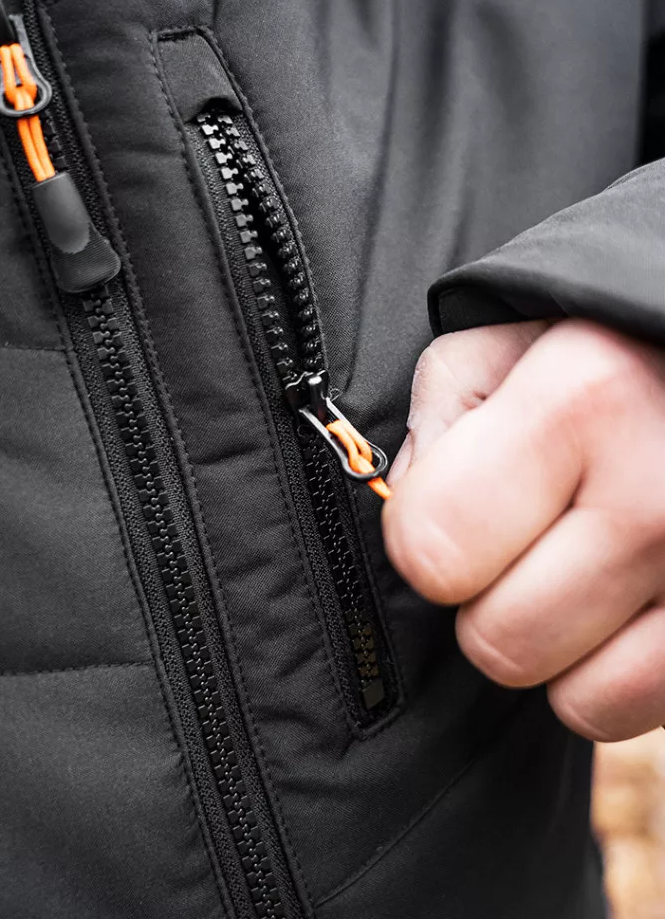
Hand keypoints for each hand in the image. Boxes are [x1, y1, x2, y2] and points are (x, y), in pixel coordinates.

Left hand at [383, 319, 664, 741]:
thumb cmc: (611, 352)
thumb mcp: (511, 339)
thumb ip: (437, 416)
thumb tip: (410, 515)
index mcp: (581, 400)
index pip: (431, 550)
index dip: (422, 535)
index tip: (453, 505)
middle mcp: (656, 500)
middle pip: (496, 642)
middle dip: (493, 595)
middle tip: (530, 535)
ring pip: (572, 700)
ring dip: (556, 644)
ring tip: (581, 566)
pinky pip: (632, 710)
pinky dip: (614, 674)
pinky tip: (621, 602)